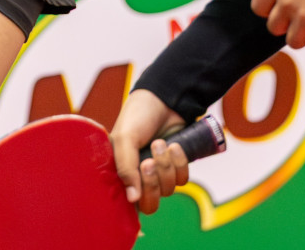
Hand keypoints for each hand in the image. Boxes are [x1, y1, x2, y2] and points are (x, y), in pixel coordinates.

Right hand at [110, 90, 188, 214]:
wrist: (163, 99)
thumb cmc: (137, 117)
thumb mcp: (125, 139)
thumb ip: (125, 168)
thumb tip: (132, 199)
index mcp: (121, 172)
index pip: (128, 203)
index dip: (137, 196)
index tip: (139, 174)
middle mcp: (139, 177)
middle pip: (150, 204)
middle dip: (153, 183)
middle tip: (149, 162)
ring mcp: (159, 173)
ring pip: (168, 190)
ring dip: (166, 166)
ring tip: (160, 143)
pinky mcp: (177, 167)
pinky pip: (183, 178)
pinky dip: (180, 162)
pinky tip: (174, 145)